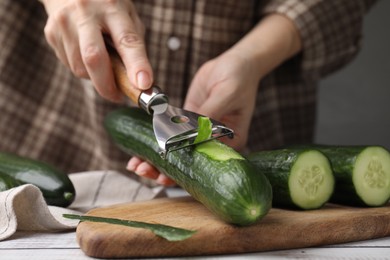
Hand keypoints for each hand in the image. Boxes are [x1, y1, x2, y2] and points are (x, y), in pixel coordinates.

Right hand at [41, 0, 152, 101]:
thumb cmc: (106, 6)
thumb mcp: (127, 16)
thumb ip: (133, 44)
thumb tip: (138, 81)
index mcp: (112, 7)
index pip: (127, 40)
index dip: (136, 65)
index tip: (144, 84)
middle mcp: (85, 13)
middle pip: (94, 58)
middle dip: (107, 85)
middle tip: (118, 96)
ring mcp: (64, 23)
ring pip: (80, 68)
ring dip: (95, 77)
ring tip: (104, 67)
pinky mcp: (51, 33)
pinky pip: (70, 65)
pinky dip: (83, 69)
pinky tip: (86, 55)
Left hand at [127, 14, 301, 185]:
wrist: (234, 63)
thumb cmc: (239, 79)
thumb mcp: (226, 95)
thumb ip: (208, 114)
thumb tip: (189, 133)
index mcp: (229, 144)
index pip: (204, 166)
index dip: (184, 173)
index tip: (164, 176)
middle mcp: (212, 143)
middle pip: (188, 165)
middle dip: (163, 171)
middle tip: (143, 171)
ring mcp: (198, 132)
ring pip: (176, 152)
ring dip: (155, 159)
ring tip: (136, 165)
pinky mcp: (187, 120)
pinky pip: (170, 133)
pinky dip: (155, 140)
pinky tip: (140, 146)